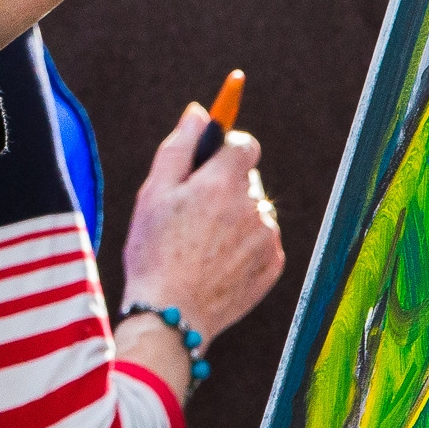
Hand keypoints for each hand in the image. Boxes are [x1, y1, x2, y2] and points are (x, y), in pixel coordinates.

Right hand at [119, 105, 285, 350]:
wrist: (172, 315)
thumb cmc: (154, 251)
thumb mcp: (154, 193)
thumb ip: (180, 146)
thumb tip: (199, 112)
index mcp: (224, 182)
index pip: (244, 143)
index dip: (226, 149)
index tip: (212, 160)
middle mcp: (253, 205)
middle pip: (246, 179)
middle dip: (224, 188)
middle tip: (191, 214)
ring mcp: (267, 237)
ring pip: (254, 211)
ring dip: (234, 218)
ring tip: (201, 246)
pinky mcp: (274, 265)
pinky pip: (263, 240)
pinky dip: (244, 246)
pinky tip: (216, 264)